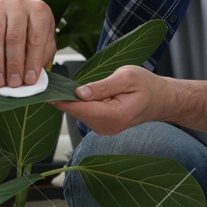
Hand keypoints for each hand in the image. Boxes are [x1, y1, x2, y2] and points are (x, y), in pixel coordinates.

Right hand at [0, 0, 55, 88]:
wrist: (10, 7)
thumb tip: (31, 77)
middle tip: (13, 83)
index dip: (33, 61)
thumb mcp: (44, 37)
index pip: (36, 38)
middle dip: (14, 65)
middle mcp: (19, 4)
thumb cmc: (30, 27)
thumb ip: (42, 55)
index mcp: (39, 10)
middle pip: (15, 38)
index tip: (29, 80)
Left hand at [52, 66, 169, 135]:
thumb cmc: (147, 86)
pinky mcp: (102, 126)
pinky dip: (81, 104)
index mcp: (114, 115)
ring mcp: (104, 129)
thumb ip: (102, 86)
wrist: (160, 100)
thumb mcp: (127, 77)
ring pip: (79, 113)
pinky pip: (85, 114)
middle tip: (53, 82)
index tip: (46, 92)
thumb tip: (79, 92)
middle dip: (65, 98)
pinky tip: (83, 94)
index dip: (61, 100)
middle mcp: (107, 127)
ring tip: (72, 86)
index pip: (80, 108)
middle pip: (77, 112)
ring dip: (73, 100)